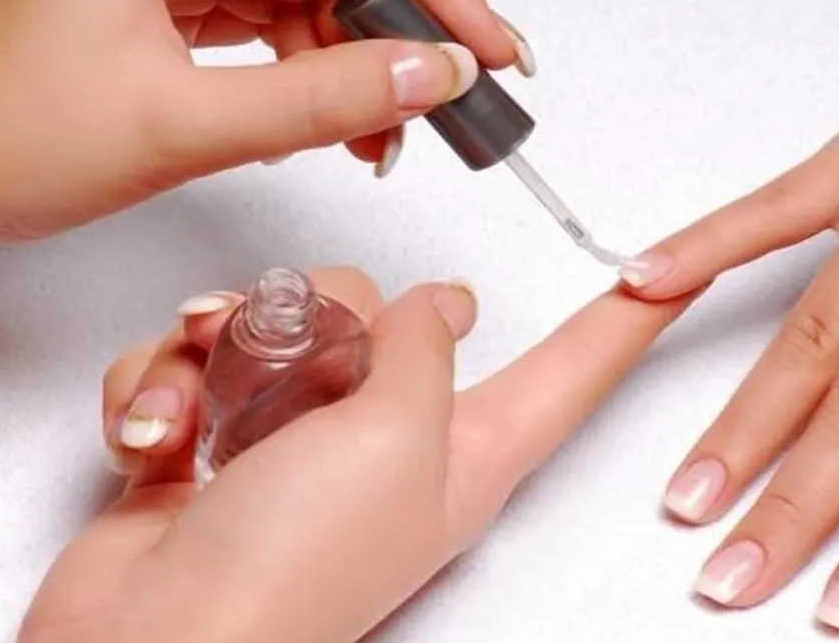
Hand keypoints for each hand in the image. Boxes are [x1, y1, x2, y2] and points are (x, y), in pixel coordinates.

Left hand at [0, 0, 533, 244]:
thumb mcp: (181, 123)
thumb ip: (320, 100)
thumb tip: (433, 75)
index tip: (492, 47)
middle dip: (399, 34)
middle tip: (460, 93)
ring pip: (305, 1)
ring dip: (358, 69)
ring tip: (389, 137)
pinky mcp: (165, 15)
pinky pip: (268, 35)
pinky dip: (310, 83)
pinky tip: (331, 129)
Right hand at [18, 268, 695, 642]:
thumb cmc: (292, 567)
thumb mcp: (395, 436)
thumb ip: (426, 349)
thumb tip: (444, 300)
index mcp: (468, 450)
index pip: (574, 370)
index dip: (629, 320)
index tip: (677, 271)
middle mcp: (390, 441)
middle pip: (386, 313)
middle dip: (321, 317)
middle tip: (298, 373)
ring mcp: (302, 442)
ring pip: (282, 323)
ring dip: (226, 354)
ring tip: (209, 418)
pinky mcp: (218, 445)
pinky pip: (199, 364)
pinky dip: (165, 390)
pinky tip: (161, 437)